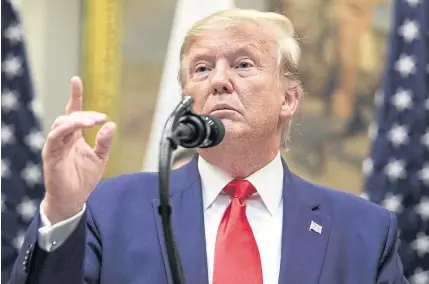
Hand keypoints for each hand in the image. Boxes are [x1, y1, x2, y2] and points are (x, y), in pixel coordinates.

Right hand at [42, 76, 115, 223]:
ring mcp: (56, 145)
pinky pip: (55, 137)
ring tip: (93, 122)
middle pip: (70, 116)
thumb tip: (111, 123)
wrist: (73, 199)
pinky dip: (66, 129)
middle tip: (101, 118)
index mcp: (74, 136)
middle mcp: (64, 137)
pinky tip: (79, 127)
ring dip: (77, 119)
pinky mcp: (51, 154)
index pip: (73, 111)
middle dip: (85, 114)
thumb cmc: (84, 178)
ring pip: (61, 123)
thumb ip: (105, 141)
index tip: (76, 80)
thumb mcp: (100, 157)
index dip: (74, 96)